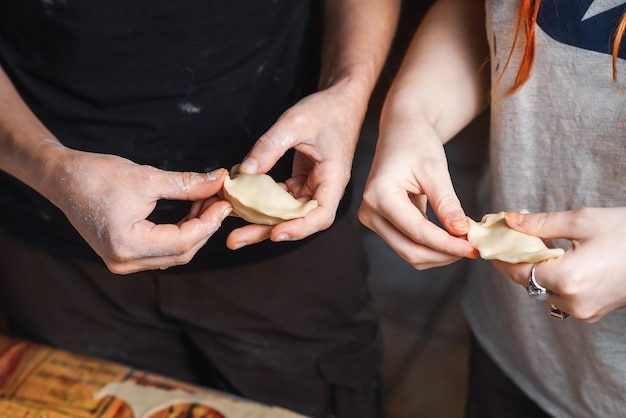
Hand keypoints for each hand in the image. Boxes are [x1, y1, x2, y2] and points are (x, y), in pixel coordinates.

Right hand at [48, 149, 230, 273]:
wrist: (61, 179)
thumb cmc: (97, 175)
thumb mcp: (147, 178)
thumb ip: (187, 184)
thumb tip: (219, 180)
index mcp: (126, 244)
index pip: (183, 241)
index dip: (209, 222)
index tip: (225, 202)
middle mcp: (124, 262)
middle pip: (182, 252)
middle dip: (206, 227)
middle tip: (220, 201)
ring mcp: (123, 263)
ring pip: (174, 255)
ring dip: (195, 231)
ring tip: (207, 203)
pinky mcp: (124, 257)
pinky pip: (162, 252)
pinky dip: (180, 234)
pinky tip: (191, 212)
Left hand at [225, 79, 364, 248]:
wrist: (339, 101)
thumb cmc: (326, 110)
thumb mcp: (296, 122)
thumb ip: (270, 146)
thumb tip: (244, 172)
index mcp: (333, 178)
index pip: (321, 215)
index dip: (299, 228)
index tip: (276, 233)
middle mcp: (324, 189)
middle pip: (298, 220)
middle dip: (267, 231)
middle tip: (236, 239)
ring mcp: (312, 187)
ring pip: (286, 214)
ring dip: (261, 222)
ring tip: (234, 231)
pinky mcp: (301, 182)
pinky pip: (280, 200)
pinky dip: (262, 204)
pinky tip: (241, 205)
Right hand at [358, 109, 477, 269]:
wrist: (401, 132)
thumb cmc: (416, 142)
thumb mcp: (435, 169)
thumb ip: (446, 203)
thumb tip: (462, 232)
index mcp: (379, 196)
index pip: (417, 232)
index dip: (447, 244)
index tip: (474, 248)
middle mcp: (370, 213)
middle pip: (410, 250)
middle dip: (443, 254)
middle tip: (473, 248)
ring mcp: (373, 220)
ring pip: (409, 253)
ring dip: (438, 254)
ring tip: (464, 242)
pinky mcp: (382, 223)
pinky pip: (408, 245)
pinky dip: (432, 247)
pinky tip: (451, 238)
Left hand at [495, 208, 625, 321]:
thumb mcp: (582, 221)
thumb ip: (540, 224)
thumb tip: (510, 220)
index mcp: (567, 279)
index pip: (518, 271)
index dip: (503, 257)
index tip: (493, 243)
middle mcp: (572, 302)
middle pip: (529, 282)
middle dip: (519, 260)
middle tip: (513, 237)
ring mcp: (584, 311)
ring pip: (544, 290)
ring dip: (537, 269)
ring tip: (539, 243)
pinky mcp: (593, 312)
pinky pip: (561, 296)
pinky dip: (554, 278)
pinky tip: (558, 256)